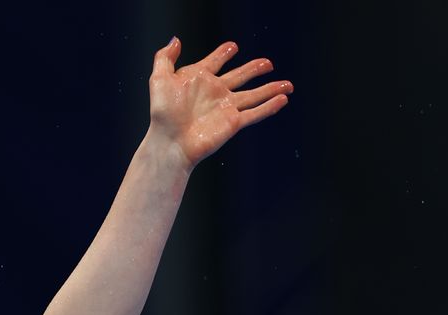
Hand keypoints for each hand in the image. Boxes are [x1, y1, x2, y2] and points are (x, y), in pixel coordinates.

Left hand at [147, 37, 292, 166]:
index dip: (223, 54)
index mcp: (199, 79)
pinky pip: (255, 113)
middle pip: (241, 76)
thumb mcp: (159, 80)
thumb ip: (165, 58)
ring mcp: (226, 107)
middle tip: (267, 63)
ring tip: (288, 84)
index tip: (232, 47)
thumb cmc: (162, 114)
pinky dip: (270, 107)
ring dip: (271, 88)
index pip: (215, 61)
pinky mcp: (234, 123)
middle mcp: (215, 92)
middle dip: (254, 69)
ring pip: (254, 95)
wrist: (170, 141)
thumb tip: (176, 40)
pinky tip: (283, 100)